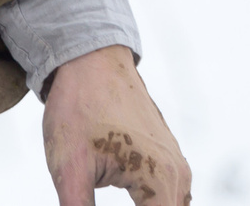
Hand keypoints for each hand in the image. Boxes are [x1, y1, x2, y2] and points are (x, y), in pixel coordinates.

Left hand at [43, 45, 189, 203]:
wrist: (88, 59)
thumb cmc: (78, 108)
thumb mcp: (69, 167)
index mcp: (163, 183)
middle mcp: (180, 178)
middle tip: (89, 201)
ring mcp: (176, 167)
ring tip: (95, 194)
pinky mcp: (166, 160)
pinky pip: (164, 199)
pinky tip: (125, 201)